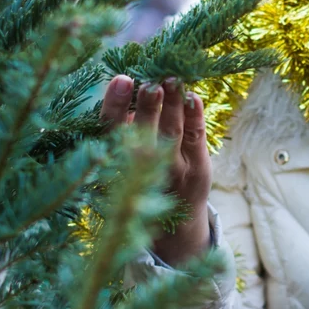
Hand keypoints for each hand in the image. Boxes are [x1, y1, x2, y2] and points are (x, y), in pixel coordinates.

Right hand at [99, 75, 212, 265]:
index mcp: (115, 165)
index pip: (111, 131)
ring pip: (172, 132)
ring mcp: (173, 170)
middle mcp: (142, 170)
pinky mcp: (197, 169)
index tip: (121, 79)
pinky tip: (194, 96)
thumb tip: (128, 84)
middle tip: (151, 80)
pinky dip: (195, 117)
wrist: (172, 230)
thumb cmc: (139, 181)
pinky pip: (196, 139)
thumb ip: (122, 129)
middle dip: (149, 105)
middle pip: (144, 132)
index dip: (115, 105)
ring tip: (172, 78)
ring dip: (173, 104)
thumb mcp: (120, 162)